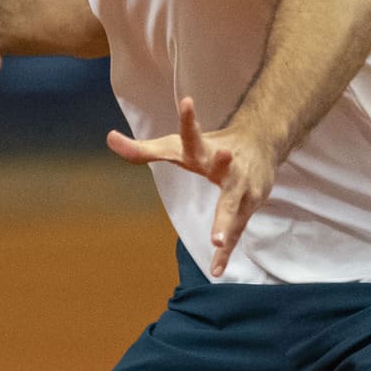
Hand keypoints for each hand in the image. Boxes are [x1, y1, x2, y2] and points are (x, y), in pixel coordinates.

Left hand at [106, 96, 276, 276]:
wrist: (262, 143)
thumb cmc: (211, 147)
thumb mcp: (178, 147)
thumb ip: (144, 149)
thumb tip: (109, 138)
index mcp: (204, 149)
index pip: (193, 133)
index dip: (189, 118)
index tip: (187, 100)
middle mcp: (227, 164)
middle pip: (222, 164)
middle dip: (223, 160)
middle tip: (225, 154)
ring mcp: (242, 185)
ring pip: (233, 206)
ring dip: (226, 223)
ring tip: (215, 241)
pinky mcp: (251, 204)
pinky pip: (236, 232)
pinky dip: (225, 252)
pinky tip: (216, 270)